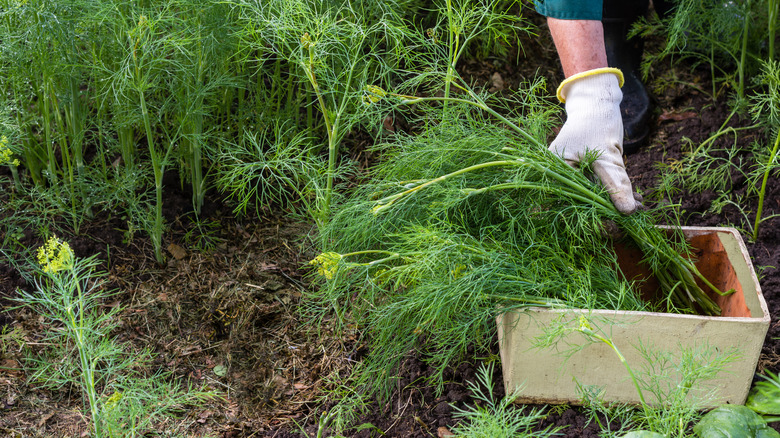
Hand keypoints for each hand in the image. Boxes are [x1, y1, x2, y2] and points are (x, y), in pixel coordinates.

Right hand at [549, 69, 638, 214]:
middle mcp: (560, 178)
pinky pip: (599, 190)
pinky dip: (616, 195)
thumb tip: (629, 213)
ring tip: (638, 206)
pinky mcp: (586, 174)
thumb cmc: (595, 123)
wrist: (597, 103)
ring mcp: (573, 176)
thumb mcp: (608, 156)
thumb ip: (616, 184)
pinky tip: (635, 199)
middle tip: (632, 218)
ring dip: (616, 205)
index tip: (615, 230)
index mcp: (554, 174)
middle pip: (582, 207)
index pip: (570, 207)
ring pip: (593, 200)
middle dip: (608, 214)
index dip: (592, 222)